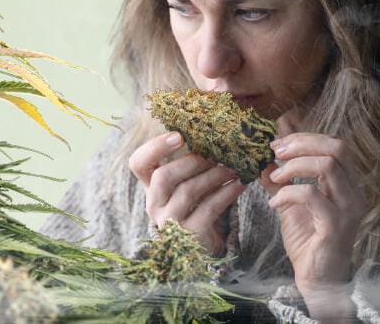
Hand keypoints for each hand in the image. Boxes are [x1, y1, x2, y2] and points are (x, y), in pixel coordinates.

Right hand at [129, 131, 246, 255]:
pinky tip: (241, 183)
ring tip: (234, 166)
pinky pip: (209, 208)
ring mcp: (169, 222)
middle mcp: (154, 204)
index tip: (179, 135)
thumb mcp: (185, 183)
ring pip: (188, 191)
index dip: (154, 147)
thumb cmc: (194, 206)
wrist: (201, 248)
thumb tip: (214, 132)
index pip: (137, 163)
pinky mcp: (189, 235)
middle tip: (217, 152)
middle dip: (193, 160)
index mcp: (149, 186)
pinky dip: (227, 192)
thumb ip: (190, 162)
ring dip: (215, 174)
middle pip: (164, 177)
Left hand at [259, 133, 365, 315]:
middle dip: (302, 144)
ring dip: (294, 166)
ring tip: (275, 178)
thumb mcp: (290, 203)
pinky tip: (274, 203)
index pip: (334, 145)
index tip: (277, 143)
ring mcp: (348, 209)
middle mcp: (353, 192)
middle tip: (276, 152)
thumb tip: (264, 158)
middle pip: (336, 148)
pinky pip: (312, 195)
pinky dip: (288, 193)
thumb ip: (280, 180)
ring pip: (328, 166)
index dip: (305, 138)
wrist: (317, 279)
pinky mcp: (336, 225)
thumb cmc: (308, 241)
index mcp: (347, 184)